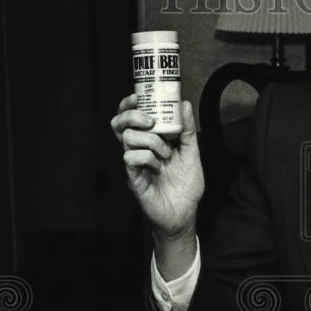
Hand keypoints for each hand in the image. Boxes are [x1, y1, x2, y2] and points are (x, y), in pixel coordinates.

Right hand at [110, 95, 203, 239]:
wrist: (185, 213)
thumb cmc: (186, 185)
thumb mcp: (191, 153)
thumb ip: (188, 130)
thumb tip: (184, 103)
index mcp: (149, 141)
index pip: (130, 117)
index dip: (128, 104)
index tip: (138, 97)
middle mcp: (138, 150)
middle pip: (119, 124)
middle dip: (132, 115)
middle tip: (150, 121)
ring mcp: (134, 164)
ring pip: (127, 138)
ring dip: (150, 140)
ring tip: (165, 152)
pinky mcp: (133, 178)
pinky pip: (131, 158)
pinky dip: (147, 157)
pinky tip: (158, 167)